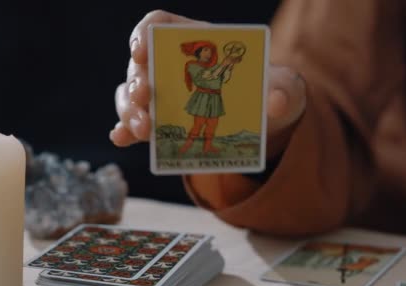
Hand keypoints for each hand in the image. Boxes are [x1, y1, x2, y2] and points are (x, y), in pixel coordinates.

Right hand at [112, 10, 306, 155]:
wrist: (261, 120)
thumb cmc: (267, 90)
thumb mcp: (283, 86)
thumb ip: (284, 89)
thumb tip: (275, 100)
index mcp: (195, 42)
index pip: (159, 26)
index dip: (144, 33)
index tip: (142, 50)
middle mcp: (169, 65)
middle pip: (140, 65)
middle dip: (137, 82)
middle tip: (145, 99)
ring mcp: (160, 94)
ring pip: (130, 95)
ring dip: (130, 111)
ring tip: (143, 130)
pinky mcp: (158, 121)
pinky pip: (133, 123)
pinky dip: (124, 130)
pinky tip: (121, 139)